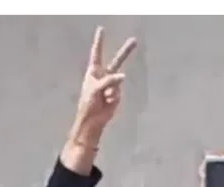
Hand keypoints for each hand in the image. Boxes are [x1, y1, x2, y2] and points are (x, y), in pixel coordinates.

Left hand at [70, 27, 136, 146]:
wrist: (93, 120)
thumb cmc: (88, 103)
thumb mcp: (95, 88)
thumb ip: (109, 80)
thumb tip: (123, 77)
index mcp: (94, 71)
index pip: (97, 53)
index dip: (99, 41)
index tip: (102, 29)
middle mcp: (103, 76)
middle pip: (116, 61)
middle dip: (125, 52)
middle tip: (134, 40)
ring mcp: (111, 85)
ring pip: (118, 81)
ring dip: (111, 89)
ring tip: (103, 98)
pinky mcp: (116, 95)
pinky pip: (118, 92)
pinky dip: (113, 98)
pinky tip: (107, 103)